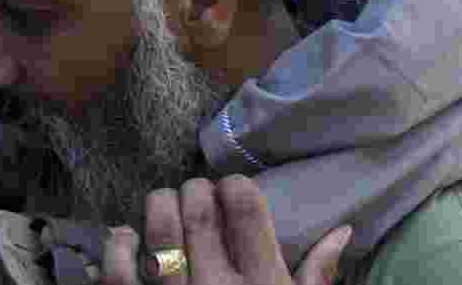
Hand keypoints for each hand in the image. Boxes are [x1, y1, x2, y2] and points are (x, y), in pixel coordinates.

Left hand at [100, 176, 352, 284]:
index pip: (246, 208)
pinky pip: (119, 275)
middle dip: (194, 190)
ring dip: (157, 207)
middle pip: (198, 211)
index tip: (230, 191)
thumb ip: (318, 277)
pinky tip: (125, 240)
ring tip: (162, 206)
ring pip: (157, 232)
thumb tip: (343, 230)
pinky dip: (118, 247)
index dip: (234, 186)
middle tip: (194, 194)